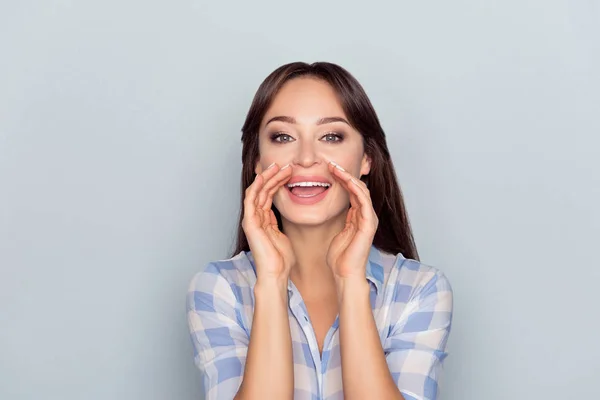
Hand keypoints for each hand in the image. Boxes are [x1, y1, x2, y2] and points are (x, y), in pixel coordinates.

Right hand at [242, 163, 294, 282]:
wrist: (276, 273)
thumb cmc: (281, 260)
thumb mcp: (283, 235)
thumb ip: (279, 224)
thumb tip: (283, 215)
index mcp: (263, 221)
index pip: (268, 196)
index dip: (277, 182)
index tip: (288, 173)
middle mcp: (255, 218)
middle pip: (262, 191)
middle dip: (273, 176)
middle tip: (285, 165)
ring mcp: (251, 220)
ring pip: (257, 191)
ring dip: (267, 177)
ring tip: (278, 166)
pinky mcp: (250, 222)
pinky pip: (251, 199)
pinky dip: (257, 186)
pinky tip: (265, 176)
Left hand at [326, 162, 378, 281]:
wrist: (345, 273)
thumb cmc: (339, 258)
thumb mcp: (338, 232)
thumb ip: (340, 220)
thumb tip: (333, 209)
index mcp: (359, 217)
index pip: (352, 192)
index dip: (342, 179)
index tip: (328, 169)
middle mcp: (366, 216)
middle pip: (358, 188)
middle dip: (345, 174)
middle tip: (330, 164)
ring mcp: (369, 219)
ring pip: (361, 190)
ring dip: (348, 178)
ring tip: (335, 168)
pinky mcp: (368, 224)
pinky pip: (363, 200)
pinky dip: (354, 188)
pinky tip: (345, 180)